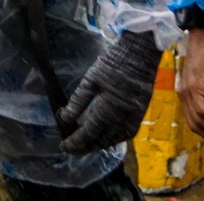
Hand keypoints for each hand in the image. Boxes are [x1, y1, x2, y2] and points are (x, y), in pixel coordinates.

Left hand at [58, 30, 161, 154]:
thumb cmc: (113, 63)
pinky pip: (124, 135)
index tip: (63, 145)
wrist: (140, 54)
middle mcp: (123, 120)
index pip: (88, 133)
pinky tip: (102, 137)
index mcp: (109, 109)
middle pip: (101, 141)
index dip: (74, 141)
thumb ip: (78, 101)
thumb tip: (65, 117)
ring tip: (83, 144)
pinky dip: (111, 139)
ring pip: (113, 141)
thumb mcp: (91, 79)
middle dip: (84, 147)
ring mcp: (134, 120)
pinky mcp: (139, 116)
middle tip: (70, 148)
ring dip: (97, 145)